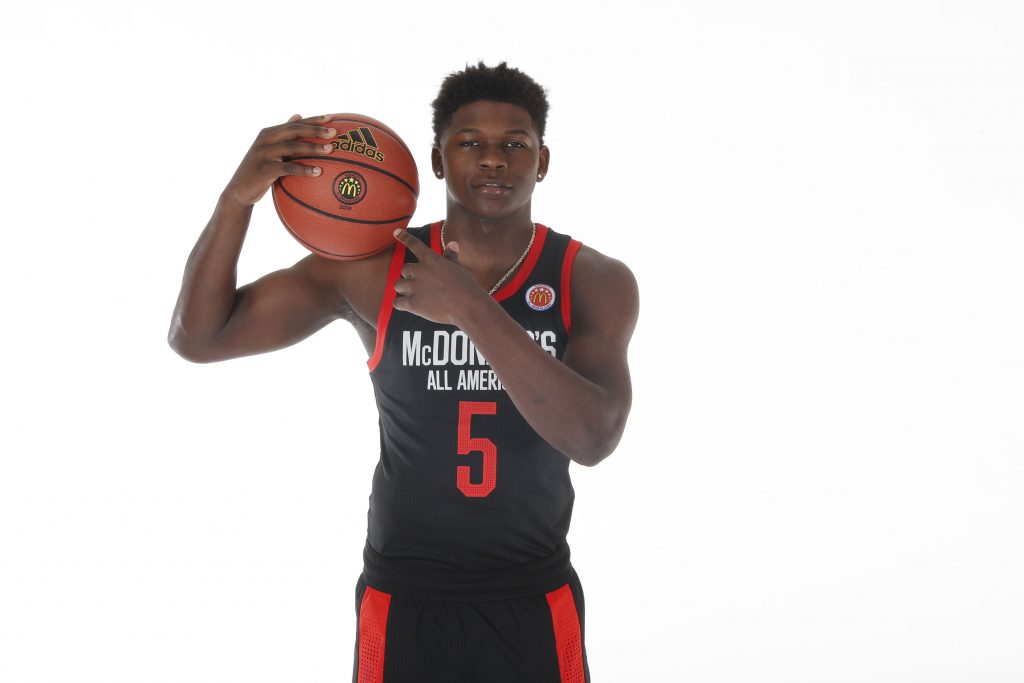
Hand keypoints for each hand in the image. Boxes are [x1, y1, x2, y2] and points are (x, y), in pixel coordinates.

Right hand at [222, 113, 339, 207]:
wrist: (239, 190)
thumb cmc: (260, 171)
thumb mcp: (269, 150)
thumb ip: (283, 134)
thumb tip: (298, 115)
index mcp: (269, 133)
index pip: (294, 123)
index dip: (312, 120)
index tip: (331, 118)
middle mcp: (265, 139)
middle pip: (294, 130)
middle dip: (315, 130)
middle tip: (334, 132)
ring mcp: (263, 153)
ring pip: (292, 147)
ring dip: (313, 147)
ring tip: (330, 150)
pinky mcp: (264, 169)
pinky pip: (287, 168)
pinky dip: (303, 169)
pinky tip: (318, 172)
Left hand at [391, 229, 488, 325]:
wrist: (468, 306)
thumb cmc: (466, 286)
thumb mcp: (458, 268)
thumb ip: (451, 256)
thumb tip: (452, 244)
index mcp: (431, 259)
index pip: (414, 244)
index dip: (404, 237)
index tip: (396, 232)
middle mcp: (420, 270)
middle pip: (404, 269)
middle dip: (411, 276)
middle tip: (423, 285)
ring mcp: (415, 287)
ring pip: (397, 284)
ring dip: (404, 289)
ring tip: (416, 295)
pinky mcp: (413, 304)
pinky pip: (397, 302)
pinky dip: (400, 304)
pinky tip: (408, 305)